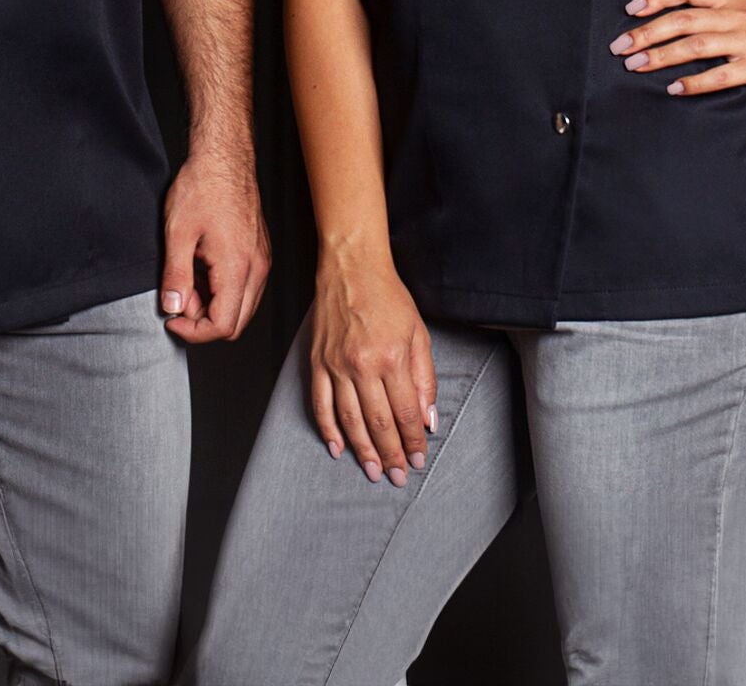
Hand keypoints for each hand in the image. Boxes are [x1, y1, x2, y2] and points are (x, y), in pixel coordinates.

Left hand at [159, 148, 270, 343]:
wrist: (224, 157)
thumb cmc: (204, 185)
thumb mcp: (178, 232)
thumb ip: (175, 276)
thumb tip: (173, 307)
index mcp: (237, 267)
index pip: (222, 326)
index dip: (193, 331)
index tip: (172, 319)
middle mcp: (256, 268)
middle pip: (236, 323)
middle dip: (203, 321)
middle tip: (179, 297)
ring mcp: (261, 260)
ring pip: (242, 307)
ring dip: (214, 305)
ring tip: (188, 279)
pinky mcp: (260, 252)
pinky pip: (246, 287)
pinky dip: (224, 290)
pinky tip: (203, 268)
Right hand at [308, 257, 436, 486]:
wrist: (351, 267)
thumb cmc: (388, 296)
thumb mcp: (418, 333)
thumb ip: (426, 378)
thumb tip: (428, 419)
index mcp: (392, 358)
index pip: (405, 414)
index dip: (413, 442)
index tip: (419, 459)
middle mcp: (362, 365)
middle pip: (379, 423)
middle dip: (392, 455)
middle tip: (399, 477)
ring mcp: (336, 365)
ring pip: (349, 420)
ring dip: (362, 451)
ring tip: (373, 471)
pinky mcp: (317, 361)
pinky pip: (321, 403)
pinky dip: (327, 429)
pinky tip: (337, 447)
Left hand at [609, 0, 745, 100]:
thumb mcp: (742, 13)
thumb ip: (710, 12)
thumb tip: (662, 18)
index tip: (630, 9)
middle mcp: (738, 15)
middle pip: (684, 19)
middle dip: (647, 32)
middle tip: (619, 46)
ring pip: (697, 44)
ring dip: (662, 56)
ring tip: (636, 65)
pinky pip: (722, 74)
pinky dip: (695, 82)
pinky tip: (674, 89)